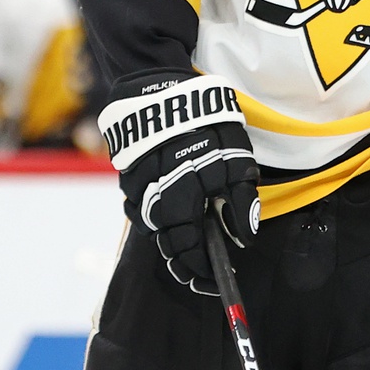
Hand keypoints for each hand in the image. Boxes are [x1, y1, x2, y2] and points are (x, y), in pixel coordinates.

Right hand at [99, 73, 258, 294]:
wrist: (158, 88)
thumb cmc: (204, 121)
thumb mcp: (235, 155)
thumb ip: (240, 198)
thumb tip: (244, 237)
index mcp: (183, 196)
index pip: (190, 248)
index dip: (202, 270)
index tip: (215, 282)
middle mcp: (155, 198)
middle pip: (167, 245)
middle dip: (184, 263)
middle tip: (199, 274)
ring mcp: (136, 189)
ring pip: (152, 227)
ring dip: (170, 240)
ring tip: (186, 247)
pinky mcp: (125, 177)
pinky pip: (138, 207)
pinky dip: (155, 215)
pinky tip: (168, 213)